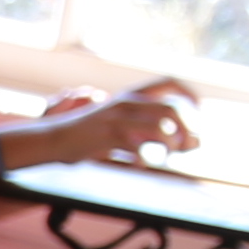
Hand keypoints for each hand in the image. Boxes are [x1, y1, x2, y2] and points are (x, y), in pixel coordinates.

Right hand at [39, 80, 196, 167]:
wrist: (53, 138)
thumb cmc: (89, 136)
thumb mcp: (121, 128)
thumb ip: (153, 132)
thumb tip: (194, 142)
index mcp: (131, 96)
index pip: (170, 82)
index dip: (189, 96)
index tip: (196, 114)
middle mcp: (127, 102)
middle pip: (172, 109)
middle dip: (187, 129)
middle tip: (187, 146)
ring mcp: (118, 118)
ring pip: (160, 127)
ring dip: (171, 145)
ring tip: (167, 158)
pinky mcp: (108, 135)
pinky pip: (138, 146)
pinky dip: (145, 159)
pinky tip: (140, 166)